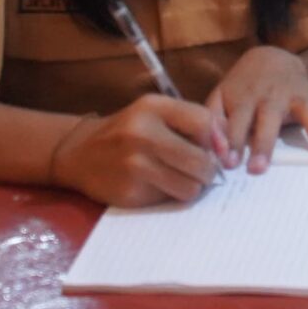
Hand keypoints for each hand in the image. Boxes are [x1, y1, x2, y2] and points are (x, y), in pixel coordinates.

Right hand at [50, 94, 226, 206]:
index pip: (204, 122)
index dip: (216, 139)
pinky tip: (157, 185)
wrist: (79, 154)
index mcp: (152, 108)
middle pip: (201, 161)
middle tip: (201, 170)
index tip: (213, 149)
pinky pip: (170, 200)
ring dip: (193, 187)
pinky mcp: (130, 193)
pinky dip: (171, 195)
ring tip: (180, 178)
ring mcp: (134, 166)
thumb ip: (191, 122)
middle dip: (208, 170)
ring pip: (190, 187)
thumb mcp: (155, 113)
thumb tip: (228, 146)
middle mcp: (142, 134)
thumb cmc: (127, 131)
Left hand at [205, 46, 307, 172]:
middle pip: (269, 118)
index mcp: (245, 97)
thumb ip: (214, 122)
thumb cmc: (242, 87)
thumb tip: (214, 149)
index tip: (229, 164)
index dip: (232, 142)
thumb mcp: (221, 98)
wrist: (269, 58)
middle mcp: (271, 95)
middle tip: (258, 169)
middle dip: (263, 143)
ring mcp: (296, 94)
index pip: (236, 121)